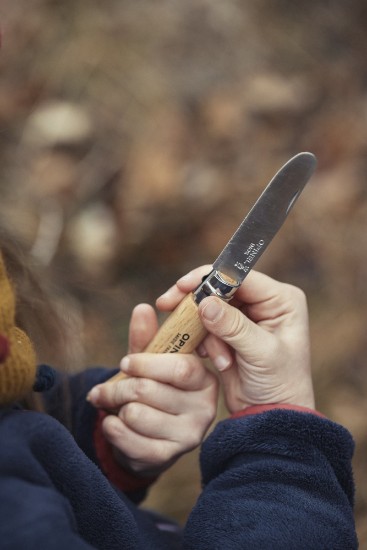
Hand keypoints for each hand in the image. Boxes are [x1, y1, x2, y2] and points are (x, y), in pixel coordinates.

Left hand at [88, 303, 217, 477]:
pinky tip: (115, 423)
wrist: (148, 437)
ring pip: (135, 413)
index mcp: (205, 380)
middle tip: (106, 388)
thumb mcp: (150, 363)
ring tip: (118, 406)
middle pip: (150, 390)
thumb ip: (146, 338)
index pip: (180, 368)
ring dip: (116, 408)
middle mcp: (204, 409)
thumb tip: (142, 308)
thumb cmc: (153, 391)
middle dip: (119, 386)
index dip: (147, 363)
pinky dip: (112, 428)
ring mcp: (189, 436)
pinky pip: (127, 438)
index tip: (125, 362)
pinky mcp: (168, 457)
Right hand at [158, 267, 313, 413]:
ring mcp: (247, 318)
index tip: (181, 287)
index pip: (240, 277)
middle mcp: (265, 303)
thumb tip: (205, 302)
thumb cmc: (279, 386)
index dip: (209, 278)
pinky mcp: (231, 333)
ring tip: (216, 358)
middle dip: (199, 304)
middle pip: (220, 287)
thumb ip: (233, 326)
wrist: (272, 416)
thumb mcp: (260, 354)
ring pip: (210, 306)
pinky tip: (211, 358)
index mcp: (281, 300)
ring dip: (204, 330)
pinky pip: (207, 324)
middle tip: (168, 306)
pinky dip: (203, 340)